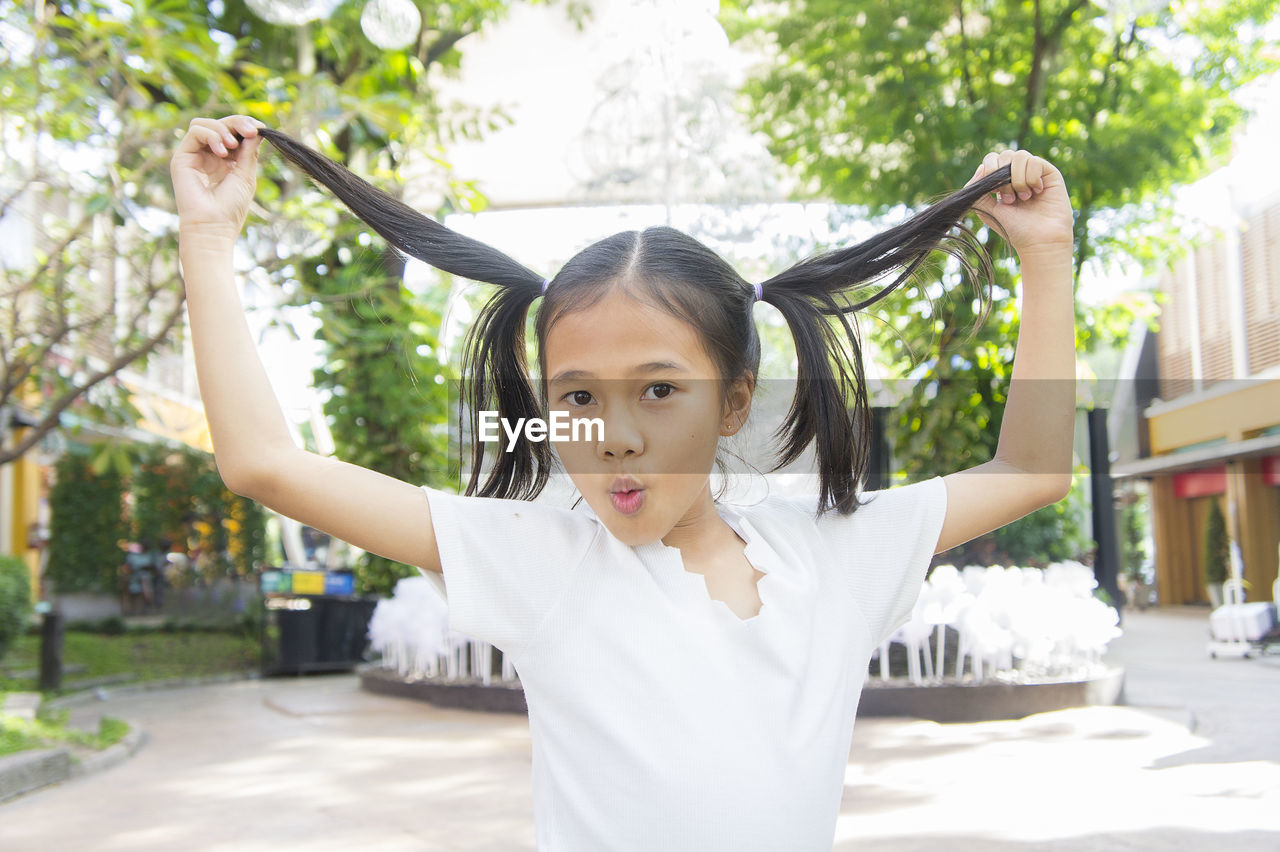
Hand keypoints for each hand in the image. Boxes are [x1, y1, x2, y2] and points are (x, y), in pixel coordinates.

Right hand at [170, 114, 265, 245]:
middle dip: (238, 123)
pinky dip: (211, 136)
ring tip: (233, 146)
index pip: (233, 132)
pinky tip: (222, 152)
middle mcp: (209, 154)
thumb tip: (257, 129)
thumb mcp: (246, 174)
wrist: (214, 225)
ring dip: (223, 129)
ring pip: (205, 123)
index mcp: (226, 159)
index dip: (245, 125)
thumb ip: (249, 150)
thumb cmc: (231, 206)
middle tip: (251, 131)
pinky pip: (195, 131)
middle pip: (221, 124)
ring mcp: (195, 154)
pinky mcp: (182, 156)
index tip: (259, 129)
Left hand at [964, 149, 1073, 258]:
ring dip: (1017, 179)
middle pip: (1004, 154)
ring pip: (1019, 156)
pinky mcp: (1049, 173)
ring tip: (1023, 198)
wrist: (1039, 240)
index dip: (989, 170)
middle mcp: (1017, 174)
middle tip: (1009, 200)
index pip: (991, 159)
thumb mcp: (987, 210)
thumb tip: (980, 169)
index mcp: (1002, 181)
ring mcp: (1033, 172)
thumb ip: (978, 190)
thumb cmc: (1015, 229)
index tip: (993, 191)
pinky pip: (1034, 161)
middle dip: (1002, 177)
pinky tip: (1037, 191)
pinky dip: (1031, 177)